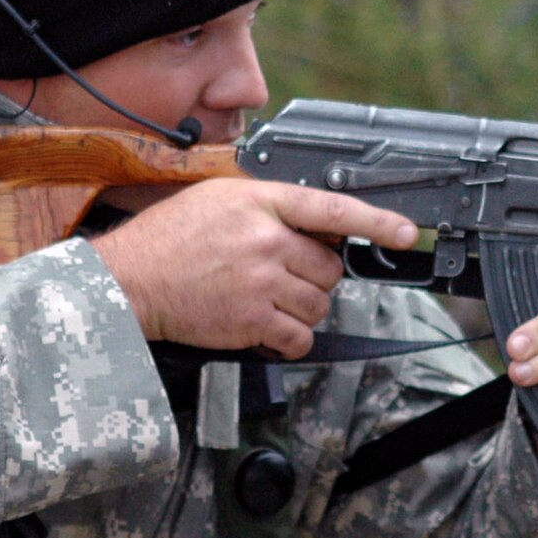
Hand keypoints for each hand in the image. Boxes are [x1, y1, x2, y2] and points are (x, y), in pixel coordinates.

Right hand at [89, 179, 416, 358]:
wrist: (130, 280)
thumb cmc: (170, 239)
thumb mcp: (220, 199)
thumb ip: (270, 206)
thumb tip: (318, 224)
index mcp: (261, 202)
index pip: (333, 208)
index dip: (377, 221)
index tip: (408, 232)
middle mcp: (266, 239)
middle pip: (330, 268)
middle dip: (313, 276)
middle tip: (279, 275)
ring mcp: (261, 280)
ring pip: (318, 304)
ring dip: (300, 308)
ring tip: (264, 298)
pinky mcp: (252, 319)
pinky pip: (299, 337)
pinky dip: (289, 338)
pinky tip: (264, 326)